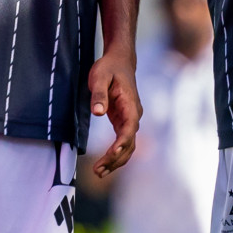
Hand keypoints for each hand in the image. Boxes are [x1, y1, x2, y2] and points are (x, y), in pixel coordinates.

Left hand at [88, 49, 141, 178]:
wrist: (119, 61)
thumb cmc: (109, 67)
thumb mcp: (100, 76)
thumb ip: (99, 93)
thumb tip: (97, 112)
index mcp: (130, 104)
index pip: (129, 128)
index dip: (122, 142)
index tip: (113, 152)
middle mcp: (134, 115)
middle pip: (129, 143)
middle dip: (115, 158)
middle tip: (98, 170)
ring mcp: (130, 119)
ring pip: (128, 146)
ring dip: (115, 160)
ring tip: (99, 172)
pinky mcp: (123, 121)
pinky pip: (122, 142)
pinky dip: (115, 154)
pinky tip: (105, 164)